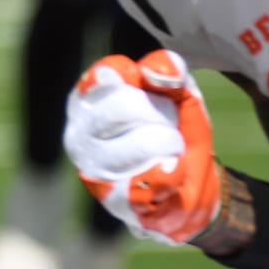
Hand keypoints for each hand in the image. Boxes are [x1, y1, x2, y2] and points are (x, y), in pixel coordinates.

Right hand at [64, 49, 224, 245]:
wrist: (188, 190)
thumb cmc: (175, 131)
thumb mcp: (181, 94)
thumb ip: (170, 73)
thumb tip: (154, 71)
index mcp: (90, 97)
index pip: (106, 73)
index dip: (137, 77)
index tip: (154, 86)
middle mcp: (80, 128)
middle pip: (126, 105)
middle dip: (162, 115)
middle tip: (167, 127)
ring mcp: (91, 164)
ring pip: (142, 144)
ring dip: (169, 145)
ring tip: (168, 152)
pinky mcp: (111, 197)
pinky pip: (152, 180)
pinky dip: (172, 176)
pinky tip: (168, 177)